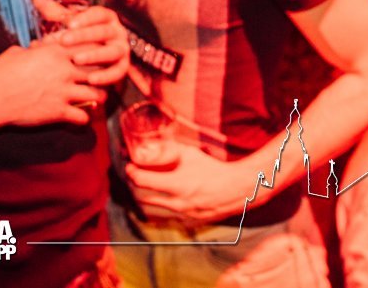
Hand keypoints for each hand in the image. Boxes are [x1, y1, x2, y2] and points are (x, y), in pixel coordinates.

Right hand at [0, 43, 101, 130]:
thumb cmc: (2, 71)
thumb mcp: (18, 52)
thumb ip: (35, 49)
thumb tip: (37, 47)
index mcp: (55, 52)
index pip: (88, 47)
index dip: (95, 51)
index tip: (96, 56)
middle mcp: (65, 70)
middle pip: (98, 70)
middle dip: (102, 75)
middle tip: (101, 79)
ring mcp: (64, 92)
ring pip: (97, 95)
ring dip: (99, 97)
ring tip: (96, 99)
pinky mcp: (59, 112)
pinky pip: (83, 116)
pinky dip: (84, 118)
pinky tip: (80, 117)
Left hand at [32, 0, 128, 87]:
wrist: (97, 58)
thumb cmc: (81, 36)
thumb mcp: (71, 24)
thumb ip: (55, 13)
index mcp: (106, 18)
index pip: (98, 14)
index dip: (85, 18)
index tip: (68, 23)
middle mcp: (117, 32)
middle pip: (104, 31)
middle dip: (84, 36)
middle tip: (64, 40)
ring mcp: (122, 50)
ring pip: (112, 51)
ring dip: (95, 55)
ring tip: (76, 60)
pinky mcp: (123, 67)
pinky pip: (118, 72)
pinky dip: (106, 76)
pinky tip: (90, 80)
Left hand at [125, 146, 255, 224]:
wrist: (237, 189)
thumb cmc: (213, 168)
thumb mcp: (190, 153)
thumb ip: (169, 150)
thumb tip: (151, 145)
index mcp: (176, 184)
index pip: (141, 181)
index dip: (131, 172)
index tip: (129, 167)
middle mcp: (177, 203)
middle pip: (144, 198)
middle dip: (136, 186)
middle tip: (135, 176)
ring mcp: (183, 215)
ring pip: (155, 210)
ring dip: (148, 198)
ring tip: (147, 188)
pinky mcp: (190, 222)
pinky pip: (170, 217)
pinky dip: (163, 209)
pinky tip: (164, 199)